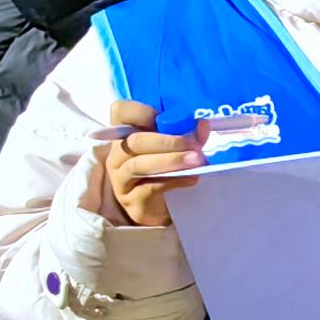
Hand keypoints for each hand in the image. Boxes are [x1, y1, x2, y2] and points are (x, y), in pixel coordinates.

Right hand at [96, 100, 204, 226]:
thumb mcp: (174, 149)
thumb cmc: (166, 172)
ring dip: (171, 160)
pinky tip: (192, 178)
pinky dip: (173, 181)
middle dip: (168, 141)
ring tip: (197, 160)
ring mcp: (121, 178)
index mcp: (125, 135)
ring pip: (139, 164)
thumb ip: (186, 135)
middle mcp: (117, 154)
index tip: (165, 118)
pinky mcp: (131, 200)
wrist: (164, 208)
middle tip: (195, 144)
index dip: (140, 111)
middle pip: (134, 141)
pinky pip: (149, 188)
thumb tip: (202, 125)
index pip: (120, 112)